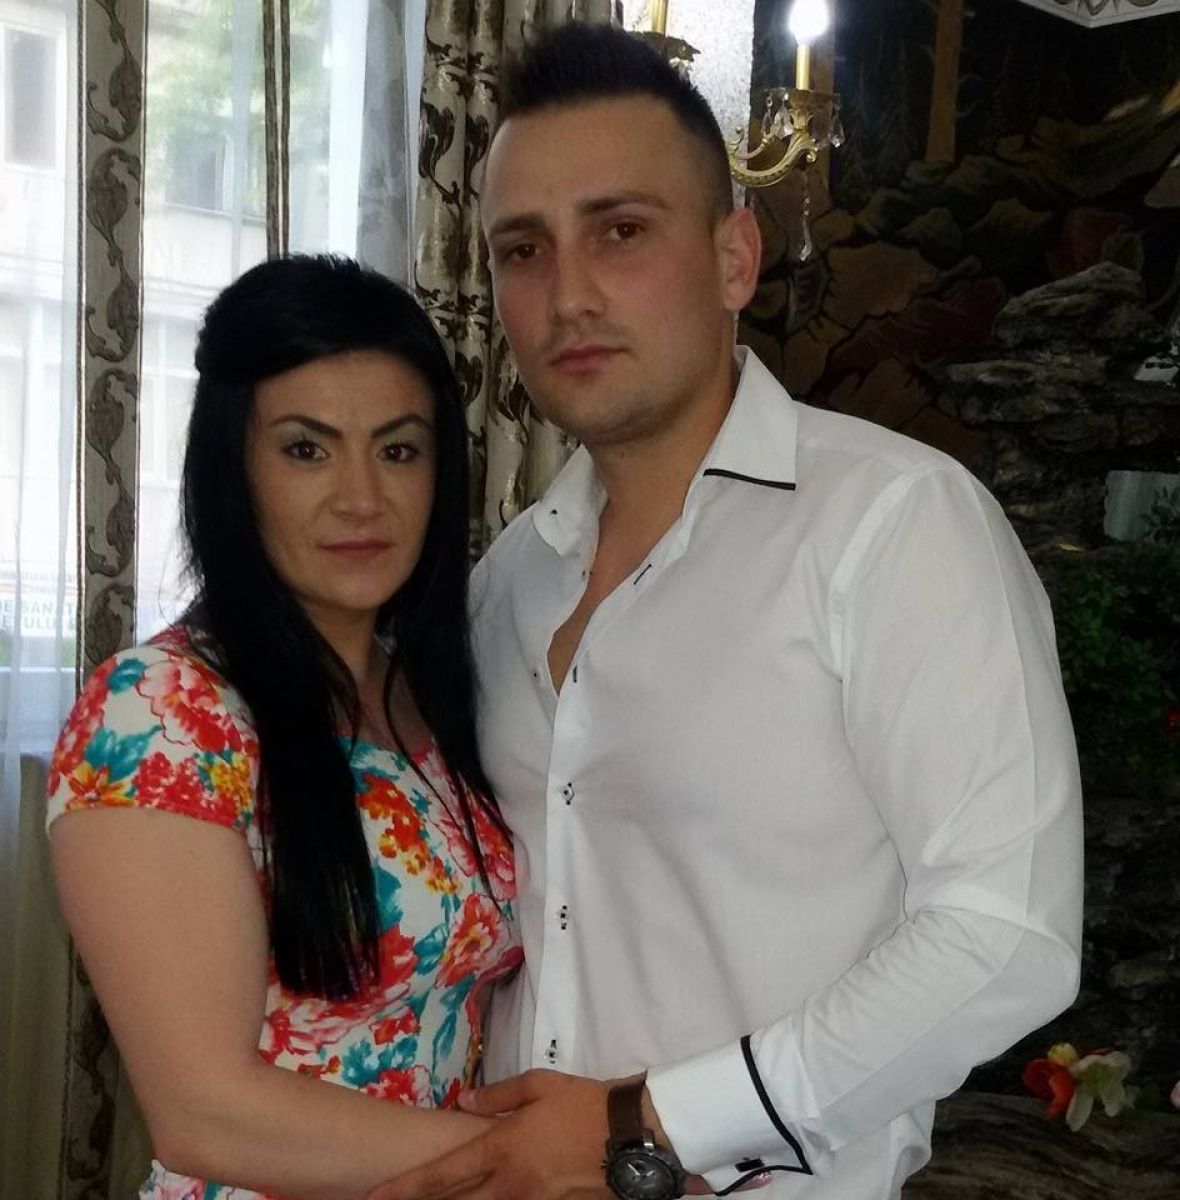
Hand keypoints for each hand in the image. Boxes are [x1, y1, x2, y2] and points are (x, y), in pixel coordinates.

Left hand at [365, 1069, 611, 1199]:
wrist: (632, 1135)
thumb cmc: (585, 1104)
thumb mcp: (539, 1085)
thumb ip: (497, 1095)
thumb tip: (463, 1102)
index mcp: (502, 1148)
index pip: (442, 1176)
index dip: (405, 1189)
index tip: (375, 1197)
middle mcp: (510, 1184)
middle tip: (390, 1199)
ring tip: (434, 1198)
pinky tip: (491, 1196)